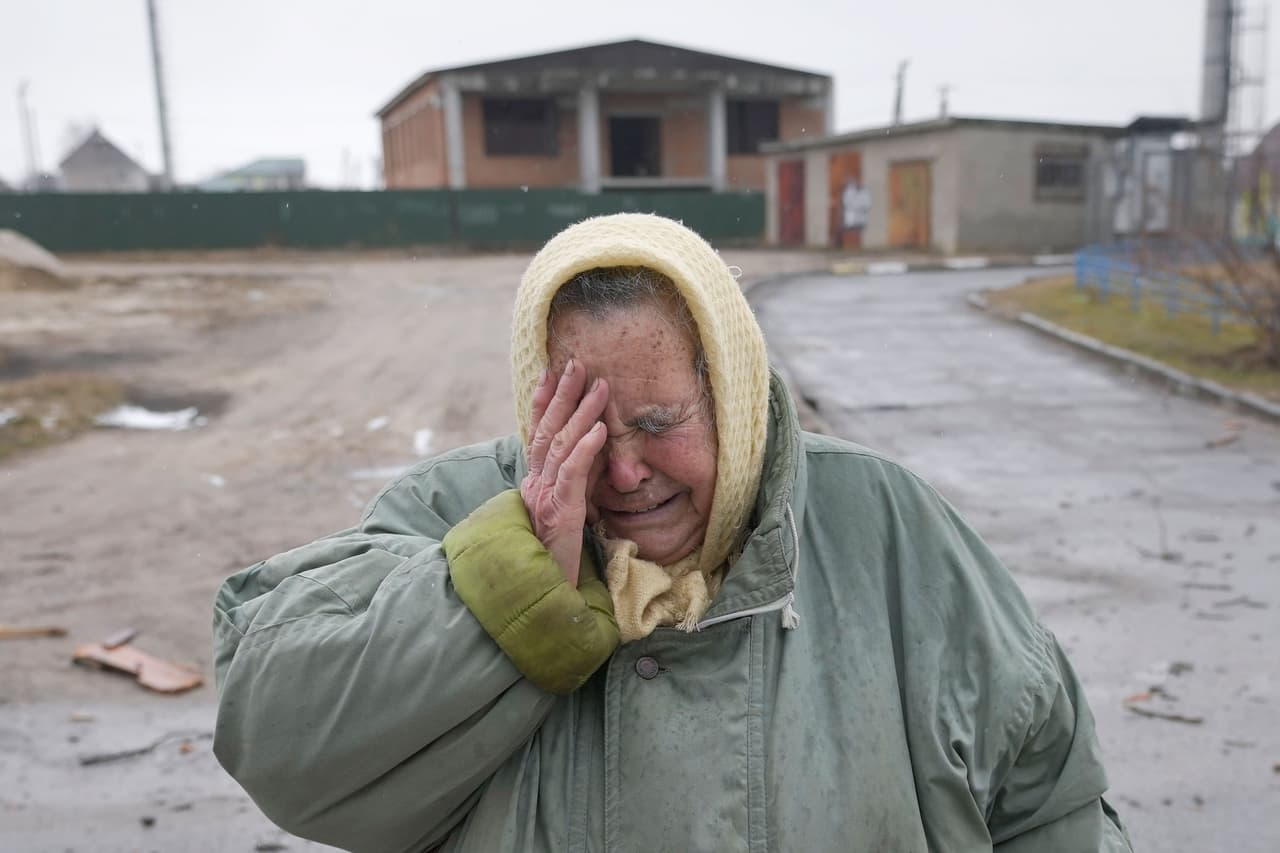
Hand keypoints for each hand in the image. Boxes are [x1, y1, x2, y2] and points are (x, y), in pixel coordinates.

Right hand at [521, 359, 607, 585]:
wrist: (545, 597)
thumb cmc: (557, 561)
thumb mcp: (565, 515)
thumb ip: (570, 485)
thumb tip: (587, 454)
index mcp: (535, 485)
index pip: (538, 435)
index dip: (545, 402)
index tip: (553, 372)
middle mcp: (535, 486)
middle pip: (547, 431)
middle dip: (562, 394)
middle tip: (576, 363)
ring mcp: (544, 499)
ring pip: (560, 446)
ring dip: (581, 413)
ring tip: (598, 387)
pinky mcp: (559, 514)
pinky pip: (571, 476)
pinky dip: (585, 450)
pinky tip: (599, 431)